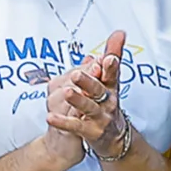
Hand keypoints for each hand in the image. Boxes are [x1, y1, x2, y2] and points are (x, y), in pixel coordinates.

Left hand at [46, 31, 131, 156]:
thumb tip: (119, 33)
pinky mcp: (90, 131)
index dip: (111, 66)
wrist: (111, 137)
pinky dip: (63, 122)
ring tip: (68, 92)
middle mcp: (107, 102)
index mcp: (110, 87)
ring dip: (78, 100)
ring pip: (89, 108)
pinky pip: (75, 126)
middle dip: (89, 82)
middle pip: (99, 90)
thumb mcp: (110, 79)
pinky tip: (51, 117)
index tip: (109, 57)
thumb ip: (112, 55)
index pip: (112, 74)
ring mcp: (100, 117)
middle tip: (78, 74)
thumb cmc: (107, 103)